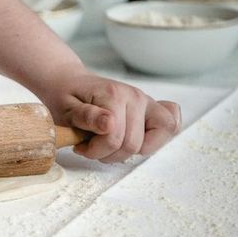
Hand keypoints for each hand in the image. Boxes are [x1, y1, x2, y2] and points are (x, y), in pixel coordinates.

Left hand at [40, 71, 181, 162]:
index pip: (115, 139)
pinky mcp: (152, 108)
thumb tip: (109, 124)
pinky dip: (158, 138)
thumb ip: (86, 116)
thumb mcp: (65, 109)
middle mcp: (136, 97)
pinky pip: (172, 125)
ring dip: (129, 151)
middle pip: (133, 145)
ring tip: (109, 144)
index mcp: (113, 95)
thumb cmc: (66, 97)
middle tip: (91, 146)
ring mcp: (147, 102)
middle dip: (109, 154)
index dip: (95, 150)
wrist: (69, 82)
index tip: (80, 147)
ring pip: (156, 140)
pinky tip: (137, 138)